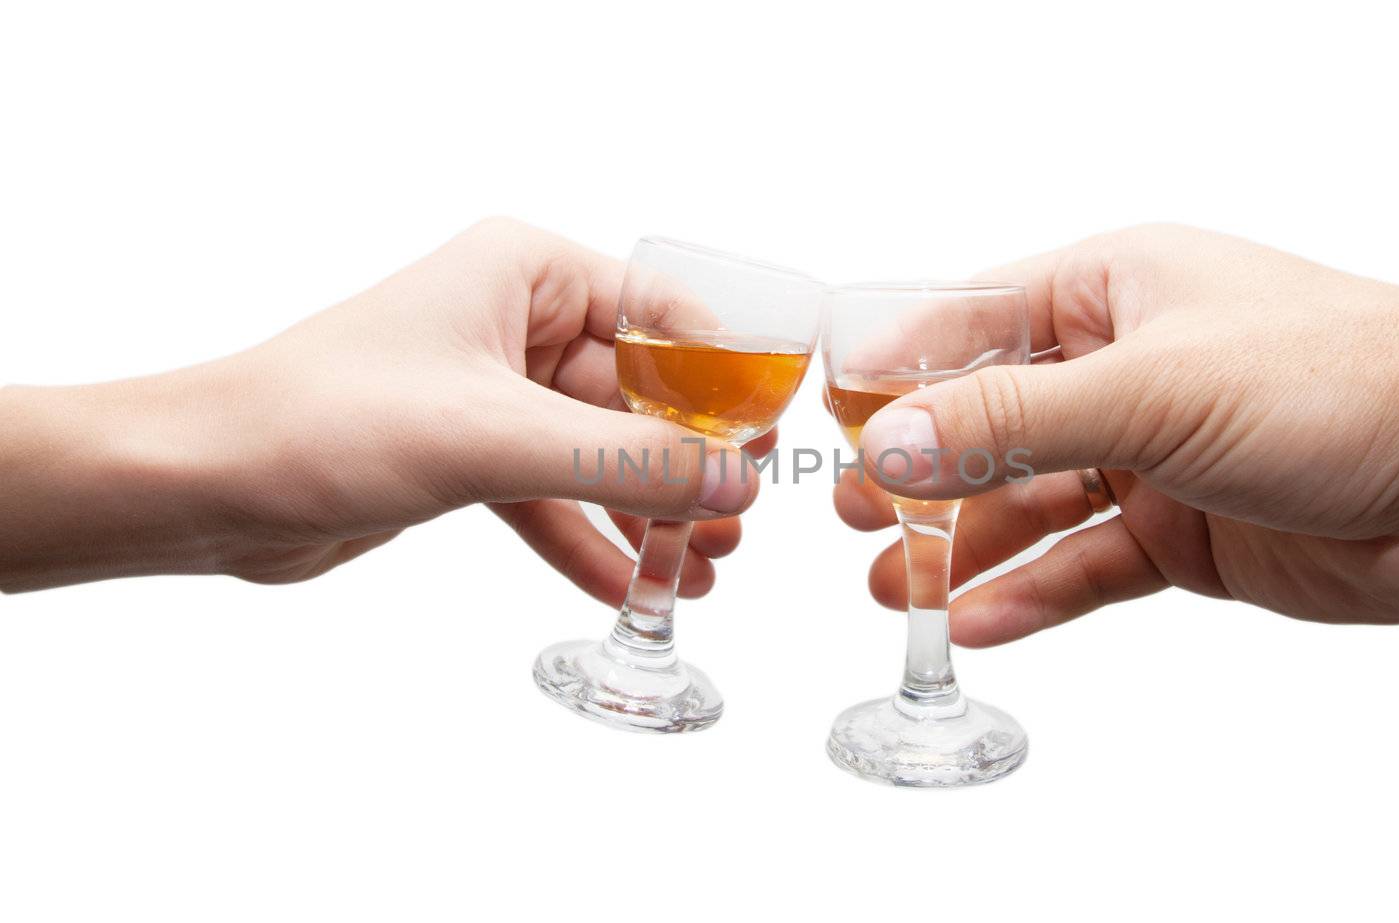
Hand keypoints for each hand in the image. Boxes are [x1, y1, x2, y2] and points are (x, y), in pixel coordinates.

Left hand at [0, 219, 763, 596]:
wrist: (205, 483)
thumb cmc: (322, 420)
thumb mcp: (493, 438)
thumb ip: (624, 460)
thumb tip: (736, 482)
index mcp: (526, 272)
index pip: (664, 315)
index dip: (726, 379)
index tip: (772, 440)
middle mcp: (516, 322)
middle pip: (640, 393)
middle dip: (688, 463)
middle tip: (736, 522)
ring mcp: (493, 391)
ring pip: (600, 451)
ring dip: (648, 509)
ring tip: (703, 568)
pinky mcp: (468, 454)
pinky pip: (554, 494)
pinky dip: (591, 539)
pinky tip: (632, 587)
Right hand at [836, 225, 1398, 668]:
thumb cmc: (1338, 379)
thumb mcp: (1151, 387)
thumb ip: (1011, 422)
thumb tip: (891, 443)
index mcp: (1112, 290)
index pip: (971, 323)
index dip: (895, 373)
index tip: (826, 421)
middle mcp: (1126, 367)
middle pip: (991, 422)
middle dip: (920, 472)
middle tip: (852, 517)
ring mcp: (1153, 454)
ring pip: (1031, 502)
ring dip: (962, 546)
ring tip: (893, 589)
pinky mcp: (1183, 532)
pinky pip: (1085, 564)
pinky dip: (1031, 593)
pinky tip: (976, 622)